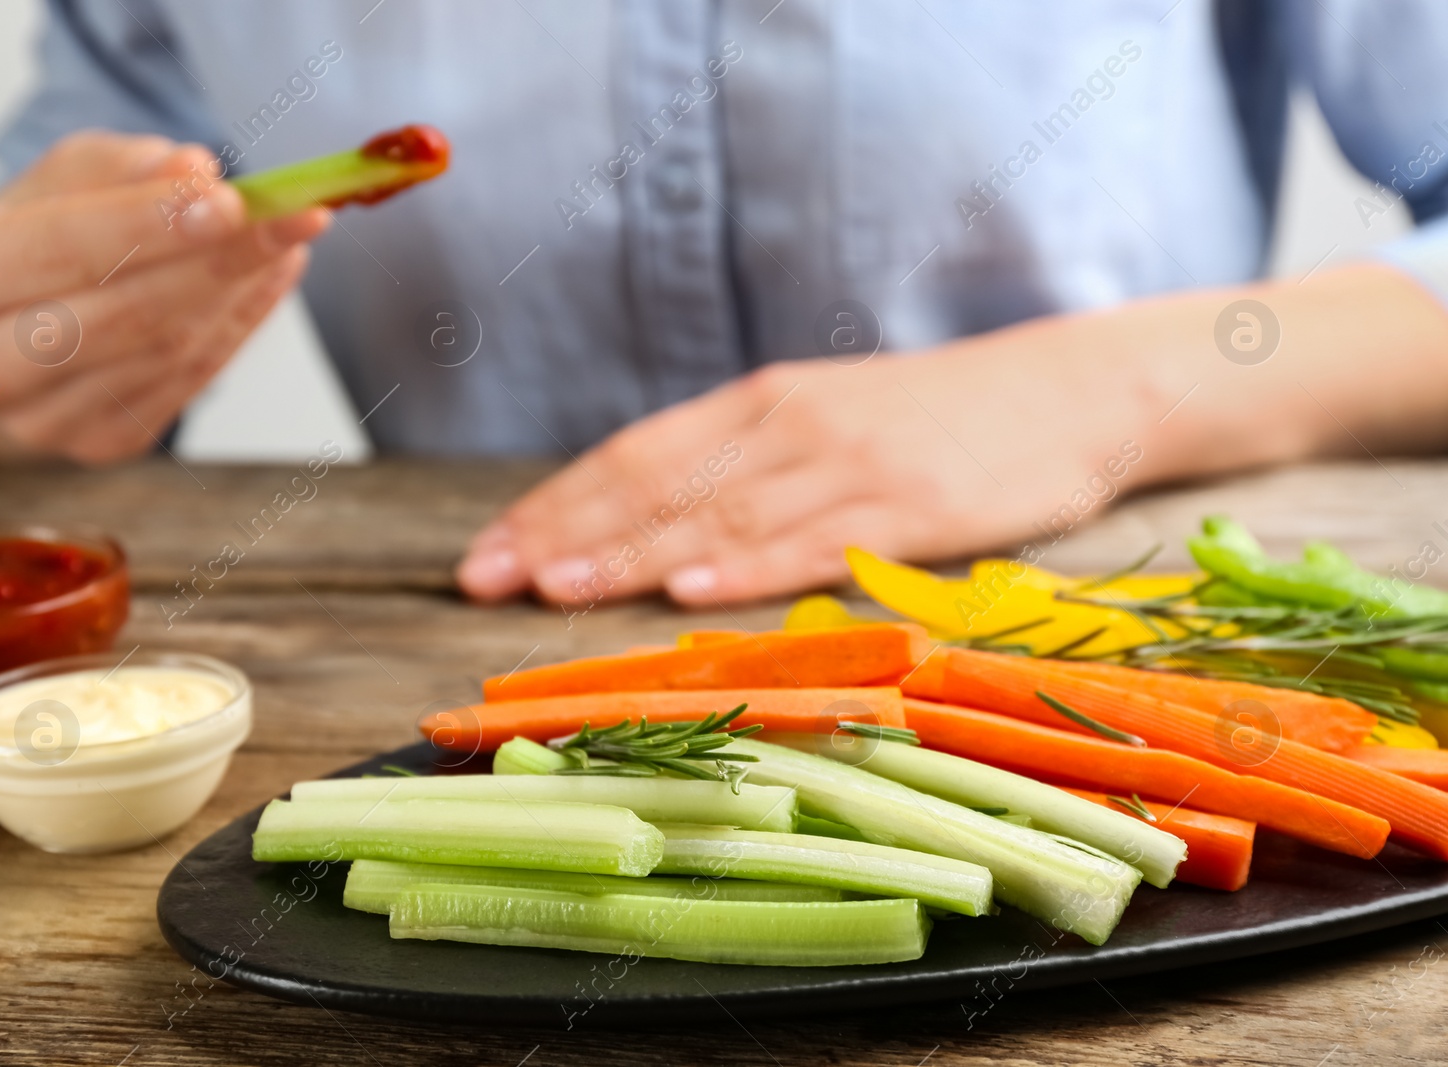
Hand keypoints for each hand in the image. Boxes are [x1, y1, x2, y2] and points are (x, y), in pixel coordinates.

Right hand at [0, 130, 329, 462]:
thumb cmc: (37, 240)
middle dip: (217, 262)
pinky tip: (273, 275)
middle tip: (292, 217)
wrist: (11, 331)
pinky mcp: (99, 444)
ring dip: (241, 291)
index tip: (228, 200)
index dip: (147, 225)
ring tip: (290, 234)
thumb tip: (193, 170)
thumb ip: (121, 169)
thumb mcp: (62, 181)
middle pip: (120, 315)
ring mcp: (39, 420)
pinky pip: (188, 383)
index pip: (58, 248)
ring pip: (164, 354)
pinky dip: (241, 325)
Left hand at [457, 265, 1447, 607]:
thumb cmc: (934, 420)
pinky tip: (689, 587)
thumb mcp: (823, 423)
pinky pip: (811, 541)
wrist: (1070, 392)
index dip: (555, 504)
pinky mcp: (907, 506)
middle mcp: (786, 424)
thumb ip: (743, 466)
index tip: (487, 551)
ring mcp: (846, 463)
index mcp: (759, 404)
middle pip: (653, 482)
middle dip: (561, 534)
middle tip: (481, 580)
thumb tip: (647, 529)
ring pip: (716, 513)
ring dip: (628, 553)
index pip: (633, 455)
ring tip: (552, 590)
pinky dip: (744, 565)